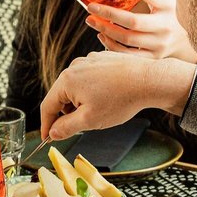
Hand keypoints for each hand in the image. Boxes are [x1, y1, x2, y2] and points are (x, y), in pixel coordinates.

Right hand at [39, 52, 196, 140]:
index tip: (48, 138)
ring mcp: (88, 60)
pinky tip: (106, 98)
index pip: (48, 106)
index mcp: (66, 81)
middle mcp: (74, 67)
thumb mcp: (89, 120)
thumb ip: (66, 127)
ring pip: (75, 86)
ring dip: (78, 102)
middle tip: (77, 128)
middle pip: (61, 95)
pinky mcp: (101, 59)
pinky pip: (89, 78)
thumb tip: (53, 132)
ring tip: (96, 112)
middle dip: (65, 113)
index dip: (46, 125)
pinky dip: (90, 91)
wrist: (150, 80)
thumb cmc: (120, 100)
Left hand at [86, 0, 196, 62]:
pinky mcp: (153, 57)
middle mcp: (166, 25)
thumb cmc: (173, 12)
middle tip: (91, 6)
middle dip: (109, 13)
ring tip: (91, 20)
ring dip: (105, 29)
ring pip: (127, 39)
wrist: (189, 41)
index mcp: (170, 5)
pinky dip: (111, 45)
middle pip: (133, 21)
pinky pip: (127, 54)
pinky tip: (102, 34)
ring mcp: (160, 43)